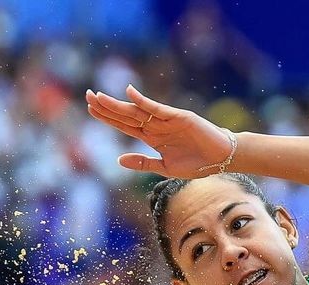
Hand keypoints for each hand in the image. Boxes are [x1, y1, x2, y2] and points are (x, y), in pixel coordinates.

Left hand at [84, 85, 233, 177]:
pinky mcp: (178, 117)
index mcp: (152, 138)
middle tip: (87, 96)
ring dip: (118, 104)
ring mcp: (166, 120)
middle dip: (106, 107)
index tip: (89, 109)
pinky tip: (128, 93)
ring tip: (98, 97)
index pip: (125, 125)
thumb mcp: (165, 168)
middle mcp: (156, 126)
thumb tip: (117, 160)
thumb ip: (142, 163)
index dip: (107, 117)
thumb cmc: (198, 165)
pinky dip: (144, 101)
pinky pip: (157, 108)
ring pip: (137, 111)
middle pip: (126, 115)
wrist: (222, 159)